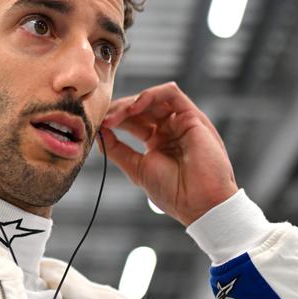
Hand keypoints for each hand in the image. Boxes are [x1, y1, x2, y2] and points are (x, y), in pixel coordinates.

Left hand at [100, 82, 237, 225]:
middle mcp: (170, 129)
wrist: (200, 204)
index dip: (114, 119)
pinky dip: (150, 96)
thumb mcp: (136, 168)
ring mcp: (182, 122)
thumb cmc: (172, 192)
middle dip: (118, 111)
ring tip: (115, 117)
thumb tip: (99, 131)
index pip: (132, 121)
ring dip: (130, 104)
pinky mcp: (193, 117)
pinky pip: (171, 94)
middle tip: (103, 120)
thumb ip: (117, 148)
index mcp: (157, 141)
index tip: (97, 126)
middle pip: (140, 108)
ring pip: (153, 99)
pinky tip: (133, 108)